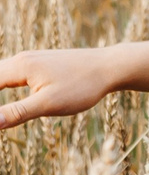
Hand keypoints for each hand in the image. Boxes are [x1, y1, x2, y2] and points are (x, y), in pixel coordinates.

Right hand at [0, 48, 118, 130]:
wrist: (112, 66)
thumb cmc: (83, 85)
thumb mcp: (49, 104)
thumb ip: (16, 113)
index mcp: (19, 67)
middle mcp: (21, 60)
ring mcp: (31, 60)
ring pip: (0, 75)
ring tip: (0, 115)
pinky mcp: (40, 65)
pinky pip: (10, 75)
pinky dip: (0, 85)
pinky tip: (3, 98)